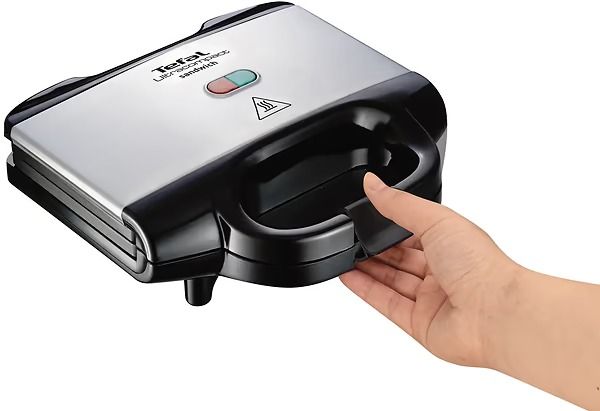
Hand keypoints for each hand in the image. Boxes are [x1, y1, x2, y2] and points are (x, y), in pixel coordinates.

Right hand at [341, 173, 516, 366]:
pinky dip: (365, 290)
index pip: (413, 230)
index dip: (389, 224)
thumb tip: (373, 184)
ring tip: (342, 254)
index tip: (365, 213)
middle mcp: (443, 271)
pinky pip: (386, 303)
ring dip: (366, 268)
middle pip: (400, 257)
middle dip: (375, 247)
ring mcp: (431, 299)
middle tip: (349, 235)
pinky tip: (348, 277)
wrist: (496, 315)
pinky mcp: (419, 323)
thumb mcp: (436, 219)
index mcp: (453, 243)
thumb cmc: (481, 266)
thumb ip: (400, 203)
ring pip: (391, 281)